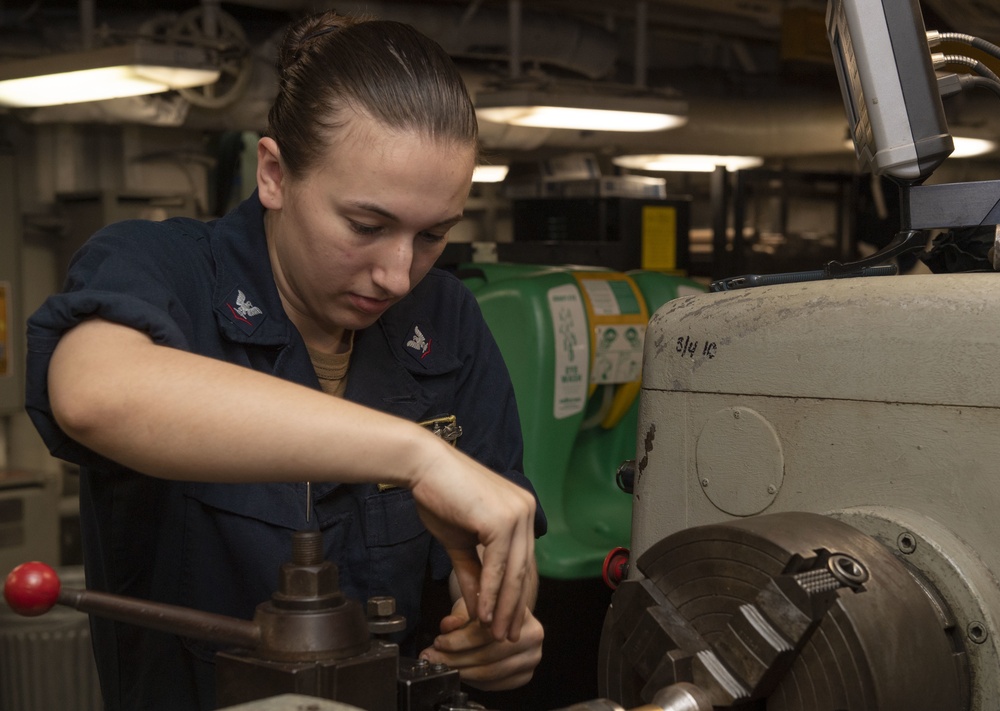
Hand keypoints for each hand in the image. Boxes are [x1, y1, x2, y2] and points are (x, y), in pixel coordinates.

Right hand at [408, 436, 536, 642]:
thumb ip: (473, 571)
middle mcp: (525, 512)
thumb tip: (477, 605)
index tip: (507, 622)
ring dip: (502, 607)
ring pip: (513, 572)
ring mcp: (517, 514)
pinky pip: (498, 566)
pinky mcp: (503, 520)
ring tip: (494, 632)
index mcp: (520, 513)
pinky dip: (489, 593)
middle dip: (513, 608)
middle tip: (505, 635)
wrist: (423, 467)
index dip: (515, 597)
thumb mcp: (460, 542)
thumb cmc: (439, 494)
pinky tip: (482, 613)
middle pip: (523, 571)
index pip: (522, 563)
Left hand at [419, 597, 542, 690]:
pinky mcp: (526, 676)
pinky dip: (475, 682)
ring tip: (444, 667)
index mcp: (519, 612)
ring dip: (463, 672)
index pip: (486, 631)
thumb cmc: (488, 610)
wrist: (506, 619)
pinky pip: (496, 684)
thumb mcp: (472, 604)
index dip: (458, 639)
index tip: (439, 642)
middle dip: (456, 659)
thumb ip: (459, 615)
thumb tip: (447, 626)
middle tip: (434, 659)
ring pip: (491, 672)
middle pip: (488, 654)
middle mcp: (533, 635)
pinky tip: (461, 673)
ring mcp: (532, 658)